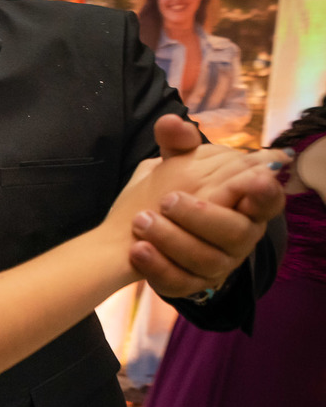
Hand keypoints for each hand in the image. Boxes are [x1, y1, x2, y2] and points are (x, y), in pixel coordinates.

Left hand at [126, 117, 287, 295]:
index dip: (265, 194)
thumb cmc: (176, 193)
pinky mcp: (191, 284)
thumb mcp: (177, 166)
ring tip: (141, 221)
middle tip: (167, 200)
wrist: (143, 232)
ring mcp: (216, 264)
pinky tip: (138, 249)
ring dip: (171, 238)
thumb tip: (170, 122)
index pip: (268, 202)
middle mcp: (238, 238)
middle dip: (201, 215)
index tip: (255, 181)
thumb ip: (177, 145)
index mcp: (244, 205)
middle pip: (235, 232)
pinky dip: (157, 266)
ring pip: (205, 259)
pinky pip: (179, 282)